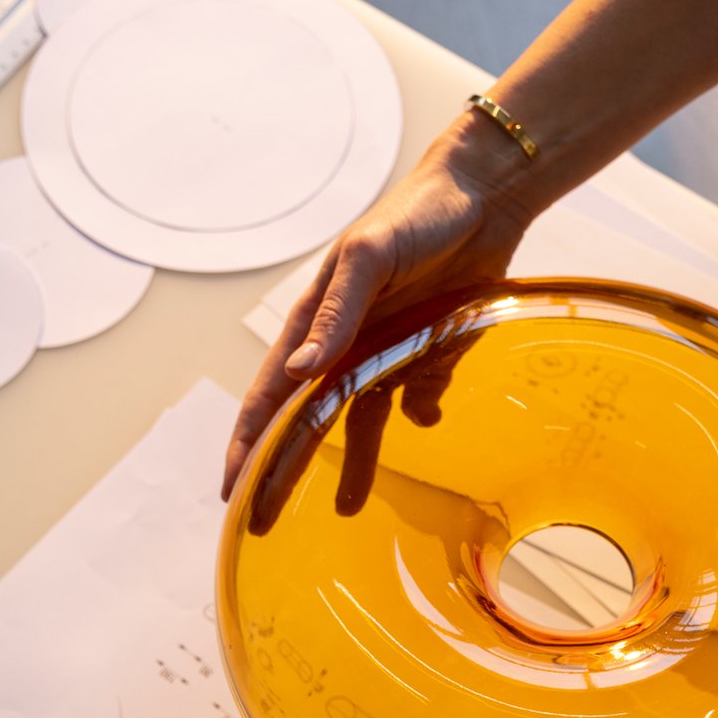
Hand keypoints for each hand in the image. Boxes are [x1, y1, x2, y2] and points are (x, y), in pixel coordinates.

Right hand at [222, 117, 536, 499]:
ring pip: (361, 423)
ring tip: (347, 509)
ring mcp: (387, 352)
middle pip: (308, 422)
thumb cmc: (416, 213)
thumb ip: (336, 314)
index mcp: (315, 323)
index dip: (249, 444)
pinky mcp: (429, 355)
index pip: (271, 396)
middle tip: (266, 521)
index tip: (232, 489)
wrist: (485, 196)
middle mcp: (345, 345)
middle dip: (286, 470)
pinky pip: (419, 400)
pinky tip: (427, 418)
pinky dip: (421, 413)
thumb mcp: (370, 256)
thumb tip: (301, 372)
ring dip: (355, 464)